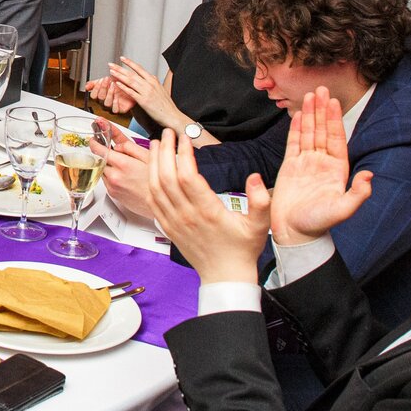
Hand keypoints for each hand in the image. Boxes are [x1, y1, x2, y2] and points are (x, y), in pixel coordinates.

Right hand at [84, 75, 135, 115]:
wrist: (131, 87)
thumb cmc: (119, 84)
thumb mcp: (106, 80)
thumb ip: (95, 83)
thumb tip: (86, 86)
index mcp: (99, 96)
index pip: (93, 95)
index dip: (96, 88)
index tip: (101, 80)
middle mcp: (104, 102)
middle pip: (100, 98)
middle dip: (103, 87)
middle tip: (107, 79)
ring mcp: (111, 107)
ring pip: (106, 103)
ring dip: (109, 93)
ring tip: (113, 85)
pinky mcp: (119, 110)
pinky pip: (115, 109)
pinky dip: (115, 102)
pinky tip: (117, 95)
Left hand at [89, 134, 153, 218]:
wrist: (162, 204)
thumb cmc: (160, 182)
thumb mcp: (149, 157)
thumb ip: (130, 147)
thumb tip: (118, 144)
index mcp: (123, 164)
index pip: (100, 150)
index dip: (95, 143)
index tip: (94, 139)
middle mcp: (115, 177)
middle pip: (100, 161)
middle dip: (105, 155)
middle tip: (116, 154)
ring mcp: (113, 188)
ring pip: (103, 172)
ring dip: (109, 167)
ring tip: (126, 168)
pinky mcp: (114, 196)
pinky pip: (107, 182)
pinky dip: (112, 177)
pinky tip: (126, 178)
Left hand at [103, 57, 174, 123]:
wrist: (171, 115)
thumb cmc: (166, 105)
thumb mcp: (161, 89)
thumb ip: (153, 82)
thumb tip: (149, 77)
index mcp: (153, 80)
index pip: (139, 68)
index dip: (129, 63)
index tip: (122, 58)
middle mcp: (149, 84)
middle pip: (132, 73)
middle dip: (120, 68)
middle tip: (111, 64)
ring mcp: (146, 92)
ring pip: (130, 81)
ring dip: (119, 75)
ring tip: (111, 72)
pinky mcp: (143, 101)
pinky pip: (131, 92)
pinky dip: (123, 87)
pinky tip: (117, 84)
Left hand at [143, 131, 269, 284]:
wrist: (225, 277)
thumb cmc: (242, 250)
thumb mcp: (259, 226)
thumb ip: (260, 201)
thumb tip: (255, 177)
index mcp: (208, 212)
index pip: (188, 177)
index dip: (183, 154)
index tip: (185, 138)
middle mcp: (186, 216)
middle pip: (166, 178)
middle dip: (165, 152)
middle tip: (167, 133)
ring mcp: (174, 222)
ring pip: (155, 188)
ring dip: (154, 164)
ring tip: (157, 144)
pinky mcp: (168, 227)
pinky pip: (152, 201)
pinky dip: (149, 182)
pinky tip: (152, 169)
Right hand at [264, 88, 372, 243]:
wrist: (295, 233)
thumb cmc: (319, 223)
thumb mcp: (343, 209)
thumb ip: (358, 194)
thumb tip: (369, 175)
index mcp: (337, 169)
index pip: (337, 138)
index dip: (334, 119)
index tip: (332, 102)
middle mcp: (322, 162)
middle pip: (322, 130)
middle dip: (322, 110)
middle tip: (320, 89)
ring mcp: (305, 163)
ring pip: (308, 133)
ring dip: (308, 115)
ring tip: (308, 96)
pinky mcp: (290, 167)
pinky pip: (293, 143)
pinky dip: (294, 129)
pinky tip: (296, 115)